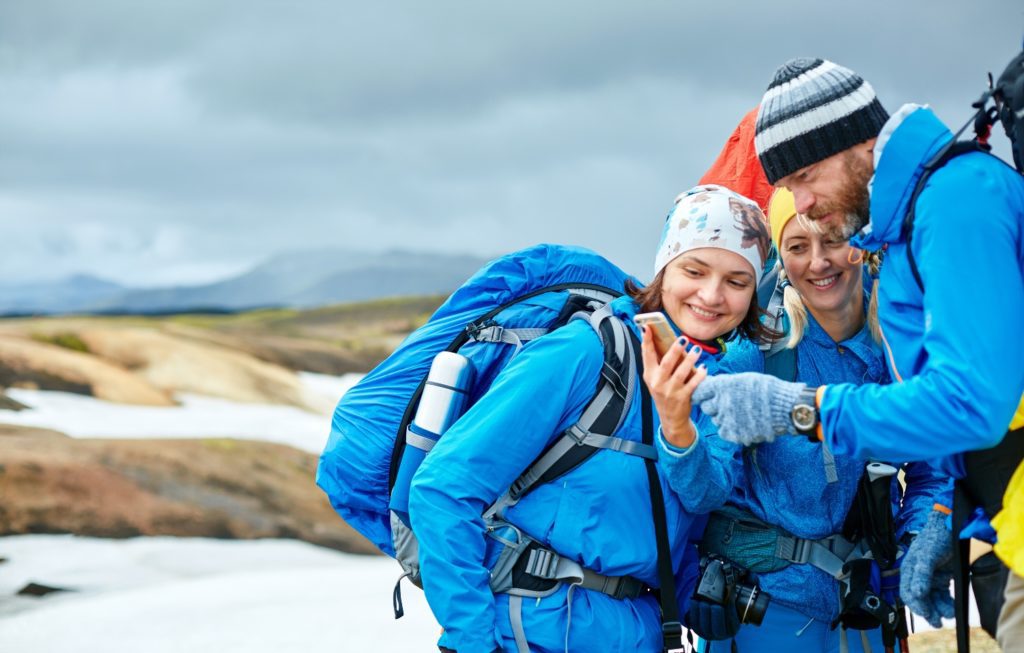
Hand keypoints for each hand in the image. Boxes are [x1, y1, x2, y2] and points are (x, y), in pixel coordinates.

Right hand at [641, 327, 706, 447]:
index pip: (646, 355)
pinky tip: (705, 368)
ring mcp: (670, 391)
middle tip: (683, 339)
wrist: (670, 418)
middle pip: (666, 363)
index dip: (646, 340)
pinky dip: (700, 375)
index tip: (648, 327)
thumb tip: (665, 340)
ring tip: (697, 350)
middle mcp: (657, 383)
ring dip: (690, 360)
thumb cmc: (664, 393)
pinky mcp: (682, 398)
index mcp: (649, 375)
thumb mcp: (655, 379)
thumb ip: (658, 363)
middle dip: (675, 350)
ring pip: (681, 372)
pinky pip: (693, 383)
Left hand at [691, 373, 806, 445]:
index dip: (703, 394)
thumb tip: (711, 384)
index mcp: (723, 386)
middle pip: (706, 408)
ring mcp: (727, 419)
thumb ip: (725, 384)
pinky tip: (741, 424)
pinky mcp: (734, 433)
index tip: (707, 396)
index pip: (700, 391)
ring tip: (740, 414)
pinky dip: (730, 429)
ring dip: (724, 418)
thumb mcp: (744, 379)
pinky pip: (723, 432)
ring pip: (716, 420)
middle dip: (714, 406)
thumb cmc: (767, 390)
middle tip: (728, 405)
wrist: (785, 408)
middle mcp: (721, 402)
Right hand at [900, 510, 954, 627]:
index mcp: (909, 569)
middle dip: (928, 611)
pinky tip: (952, 607)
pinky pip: (942, 594)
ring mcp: (930, 577)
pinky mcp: (942, 578)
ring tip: (949, 614)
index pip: (907, 592)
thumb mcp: (927, 555)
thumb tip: (916, 594)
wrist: (951, 527)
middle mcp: (917, 575)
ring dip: (939, 608)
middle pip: (920, 599)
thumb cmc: (936, 538)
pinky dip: (946, 602)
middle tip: (937, 622)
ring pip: (932, 598)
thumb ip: (922, 574)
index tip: (926, 614)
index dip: (916, 605)